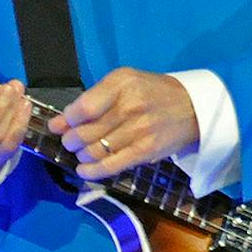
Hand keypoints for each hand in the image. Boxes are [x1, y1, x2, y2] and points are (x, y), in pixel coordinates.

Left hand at [48, 68, 199, 181]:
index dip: (66, 120)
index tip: (58, 125)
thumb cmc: (153, 91)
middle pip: (86, 132)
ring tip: (81, 153)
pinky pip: (112, 165)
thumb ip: (95, 97)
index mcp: (121, 84)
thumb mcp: (125, 81)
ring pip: (96, 150)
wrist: (192, 107)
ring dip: (81, 155)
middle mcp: (130, 106)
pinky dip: (93, 171)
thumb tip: (62, 121)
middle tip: (69, 142)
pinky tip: (84, 170)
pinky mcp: (145, 151)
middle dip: (70, 141)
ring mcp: (138, 130)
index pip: (84, 108)